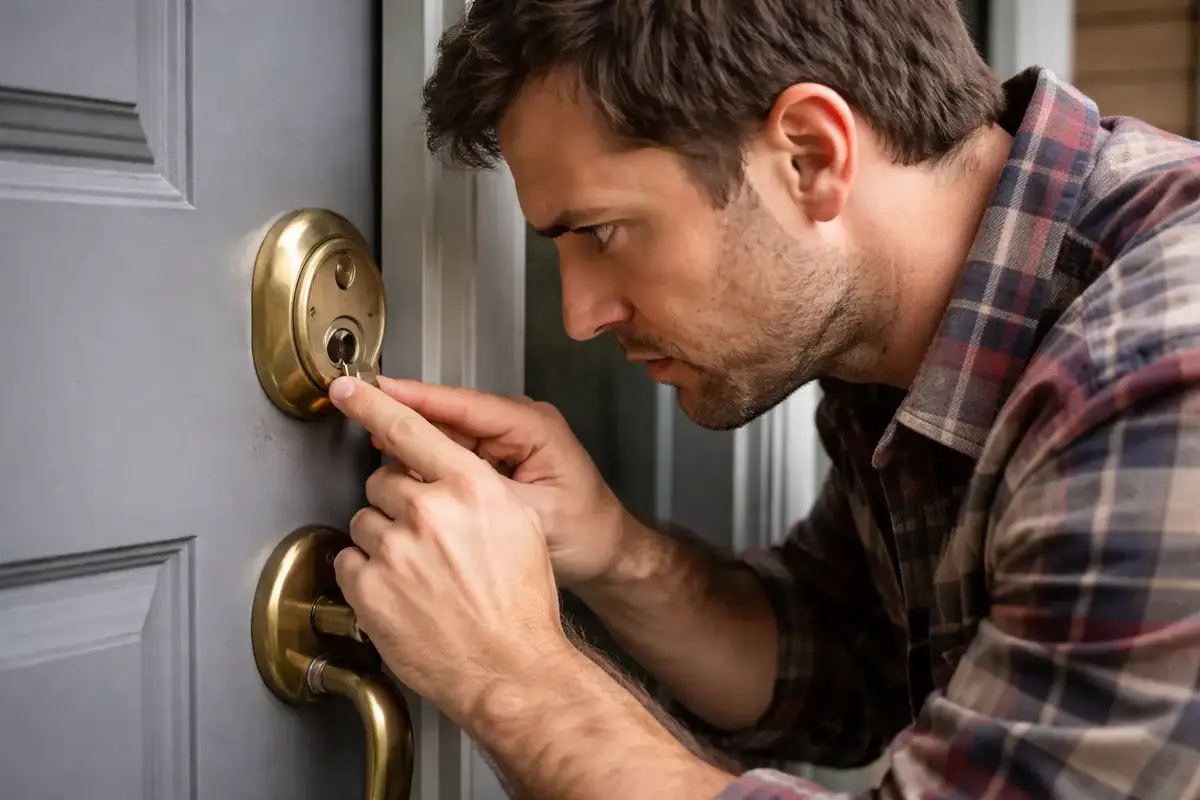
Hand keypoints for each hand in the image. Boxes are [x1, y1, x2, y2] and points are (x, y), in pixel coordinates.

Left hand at [327, 375, 570, 718]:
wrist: (514, 668)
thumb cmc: (523, 605)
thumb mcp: (520, 525)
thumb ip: (476, 489)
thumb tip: (443, 472)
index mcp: (472, 488)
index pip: (411, 430)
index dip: (373, 403)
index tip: (346, 388)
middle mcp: (432, 512)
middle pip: (383, 481)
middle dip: (398, 504)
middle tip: (427, 539)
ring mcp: (396, 551)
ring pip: (365, 522)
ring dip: (383, 541)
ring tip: (420, 574)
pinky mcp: (370, 590)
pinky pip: (349, 563)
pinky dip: (368, 576)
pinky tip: (401, 594)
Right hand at [362, 376, 629, 586]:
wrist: (608, 555)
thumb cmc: (587, 534)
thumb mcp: (535, 517)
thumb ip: (482, 496)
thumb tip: (428, 485)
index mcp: (533, 426)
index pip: (462, 403)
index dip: (413, 397)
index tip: (372, 388)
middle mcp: (517, 426)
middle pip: (446, 416)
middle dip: (403, 419)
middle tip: (356, 414)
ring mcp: (505, 443)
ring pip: (444, 436)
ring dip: (411, 445)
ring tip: (373, 450)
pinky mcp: (496, 464)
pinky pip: (451, 458)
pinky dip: (426, 466)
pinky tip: (401, 475)